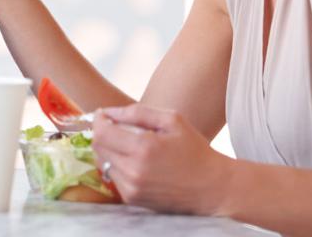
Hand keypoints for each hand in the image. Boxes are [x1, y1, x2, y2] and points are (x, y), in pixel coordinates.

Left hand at [90, 104, 233, 215]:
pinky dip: (117, 165)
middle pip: (98, 147)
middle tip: (115, 126)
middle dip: (102, 133)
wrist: (213, 187)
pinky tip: (134, 161)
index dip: (98, 120)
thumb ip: (137, 112)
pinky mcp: (133, 199)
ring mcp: (132, 187)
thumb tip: (109, 112)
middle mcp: (133, 171)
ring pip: (103, 162)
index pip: (101, 133)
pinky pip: (113, 176)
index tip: (104, 114)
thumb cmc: (194, 149)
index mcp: (142, 149)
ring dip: (109, 149)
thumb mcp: (172, 120)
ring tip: (128, 144)